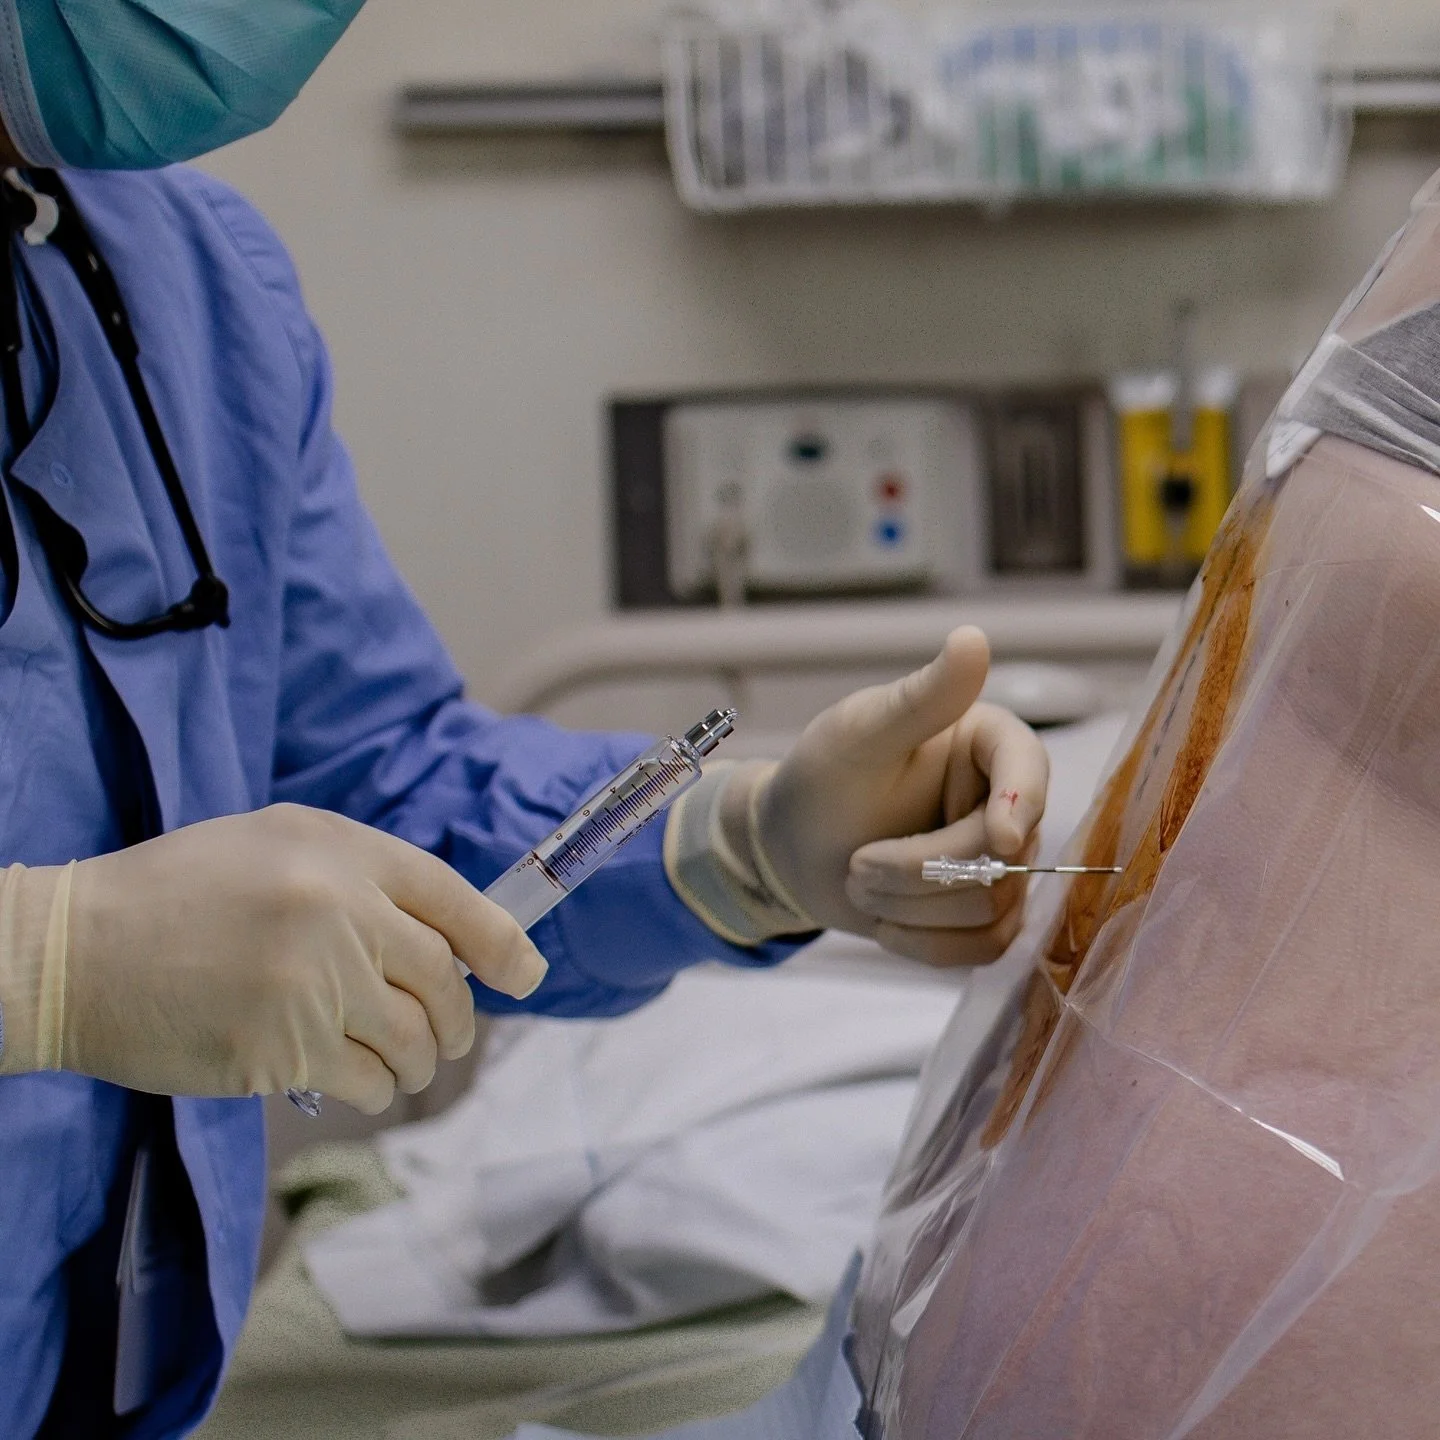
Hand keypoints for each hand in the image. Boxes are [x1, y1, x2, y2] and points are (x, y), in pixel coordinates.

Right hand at [0, 805, 546, 1112]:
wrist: (77, 951)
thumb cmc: (178, 895)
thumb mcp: (276, 847)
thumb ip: (361, 881)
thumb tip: (445, 938)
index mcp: (339, 848)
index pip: (451, 897)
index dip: (501, 942)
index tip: (526, 972)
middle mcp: (338, 907)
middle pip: (442, 977)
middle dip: (457, 1019)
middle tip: (448, 1038)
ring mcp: (312, 979)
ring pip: (412, 1038)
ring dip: (419, 1062)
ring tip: (404, 1065)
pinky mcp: (281, 1047)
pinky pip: (368, 1080)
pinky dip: (377, 1088)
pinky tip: (361, 1084)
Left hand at [757, 627, 1048, 965]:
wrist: (789, 848)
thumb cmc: (821, 779)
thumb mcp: (860, 736)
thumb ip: (921, 698)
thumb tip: (973, 638)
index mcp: (985, 741)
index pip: (1030, 766)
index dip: (1024, 804)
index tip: (1000, 839)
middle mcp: (1005, 799)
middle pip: (1005, 856)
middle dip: (923, 871)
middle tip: (857, 866)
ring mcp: (1000, 861)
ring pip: (995, 907)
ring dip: (914, 909)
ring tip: (859, 881)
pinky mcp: (985, 912)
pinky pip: (985, 949)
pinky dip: (926, 945)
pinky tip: (884, 923)